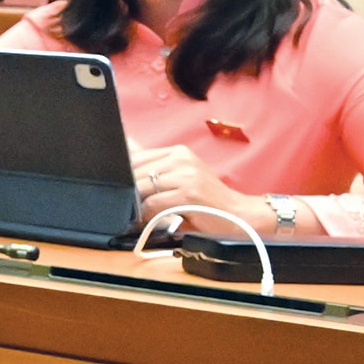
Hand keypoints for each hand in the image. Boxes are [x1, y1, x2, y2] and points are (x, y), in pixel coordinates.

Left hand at [132, 143, 271, 236]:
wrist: (239, 214)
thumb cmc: (206, 199)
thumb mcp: (181, 176)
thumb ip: (155, 165)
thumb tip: (127, 144)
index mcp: (178, 152)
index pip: (136, 158)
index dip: (125, 176)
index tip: (124, 189)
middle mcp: (182, 159)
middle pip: (136, 172)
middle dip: (130, 192)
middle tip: (130, 205)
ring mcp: (186, 175)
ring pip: (143, 187)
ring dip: (137, 204)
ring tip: (141, 213)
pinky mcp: (188, 193)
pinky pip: (154, 202)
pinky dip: (147, 213)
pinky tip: (150, 219)